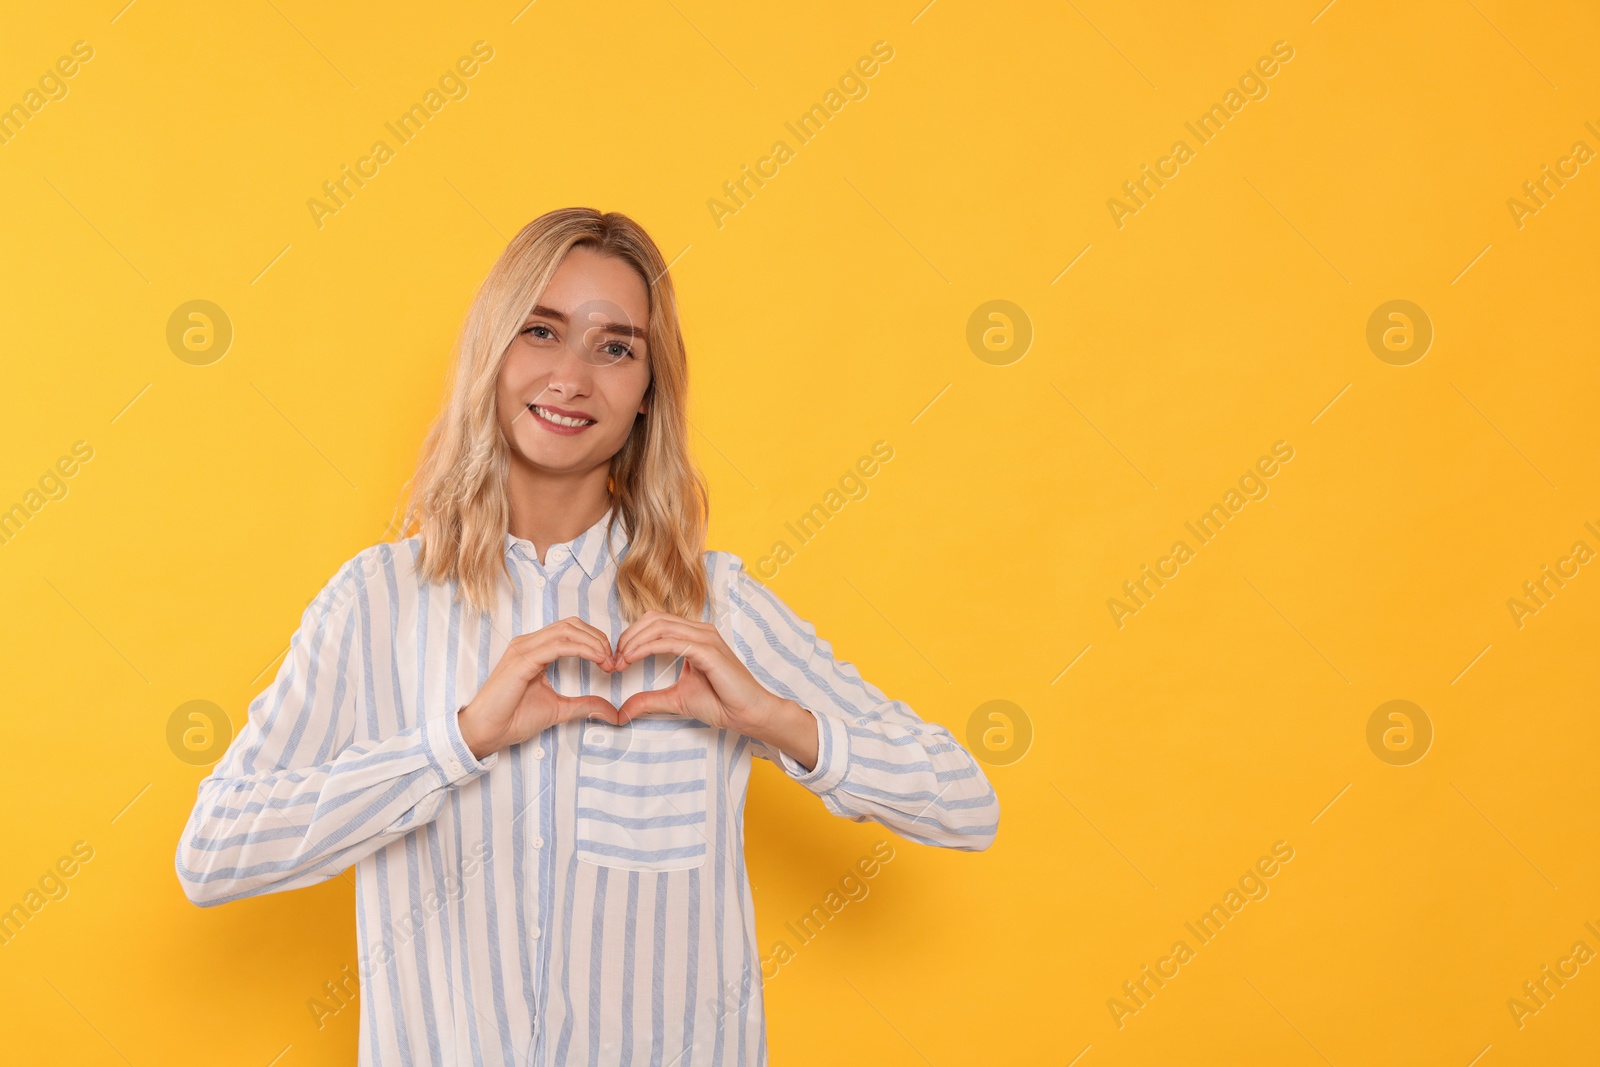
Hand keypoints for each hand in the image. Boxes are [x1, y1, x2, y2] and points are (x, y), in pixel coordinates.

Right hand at [457, 617, 621, 759]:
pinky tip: (597, 659)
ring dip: (593, 643)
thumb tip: (611, 711)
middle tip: (613, 661)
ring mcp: (522, 649)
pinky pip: (556, 646)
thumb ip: (584, 705)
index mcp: (534, 649)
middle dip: (598, 639)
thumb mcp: (558, 709)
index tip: (612, 663)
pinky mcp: (521, 661)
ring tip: (607, 660)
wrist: (486, 732)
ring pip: (566, 631)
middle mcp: (527, 643)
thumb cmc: (512, 718)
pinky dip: (581, 649)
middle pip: (571, 625)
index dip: (596, 641)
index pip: (571, 631)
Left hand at [606, 610, 783, 732]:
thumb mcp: (676, 699)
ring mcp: (705, 637)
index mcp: (694, 636)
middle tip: (614, 659)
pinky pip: (671, 641)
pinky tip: (633, 659)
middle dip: (629, 636)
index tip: (617, 660)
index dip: (631, 637)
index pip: (655, 623)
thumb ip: (650, 700)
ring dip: (634, 641)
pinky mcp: (707, 650)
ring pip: (659, 625)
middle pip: (653, 618)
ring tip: (621, 659)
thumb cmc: (721, 703)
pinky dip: (647, 648)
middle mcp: (699, 631)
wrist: (749, 713)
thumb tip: (623, 710)